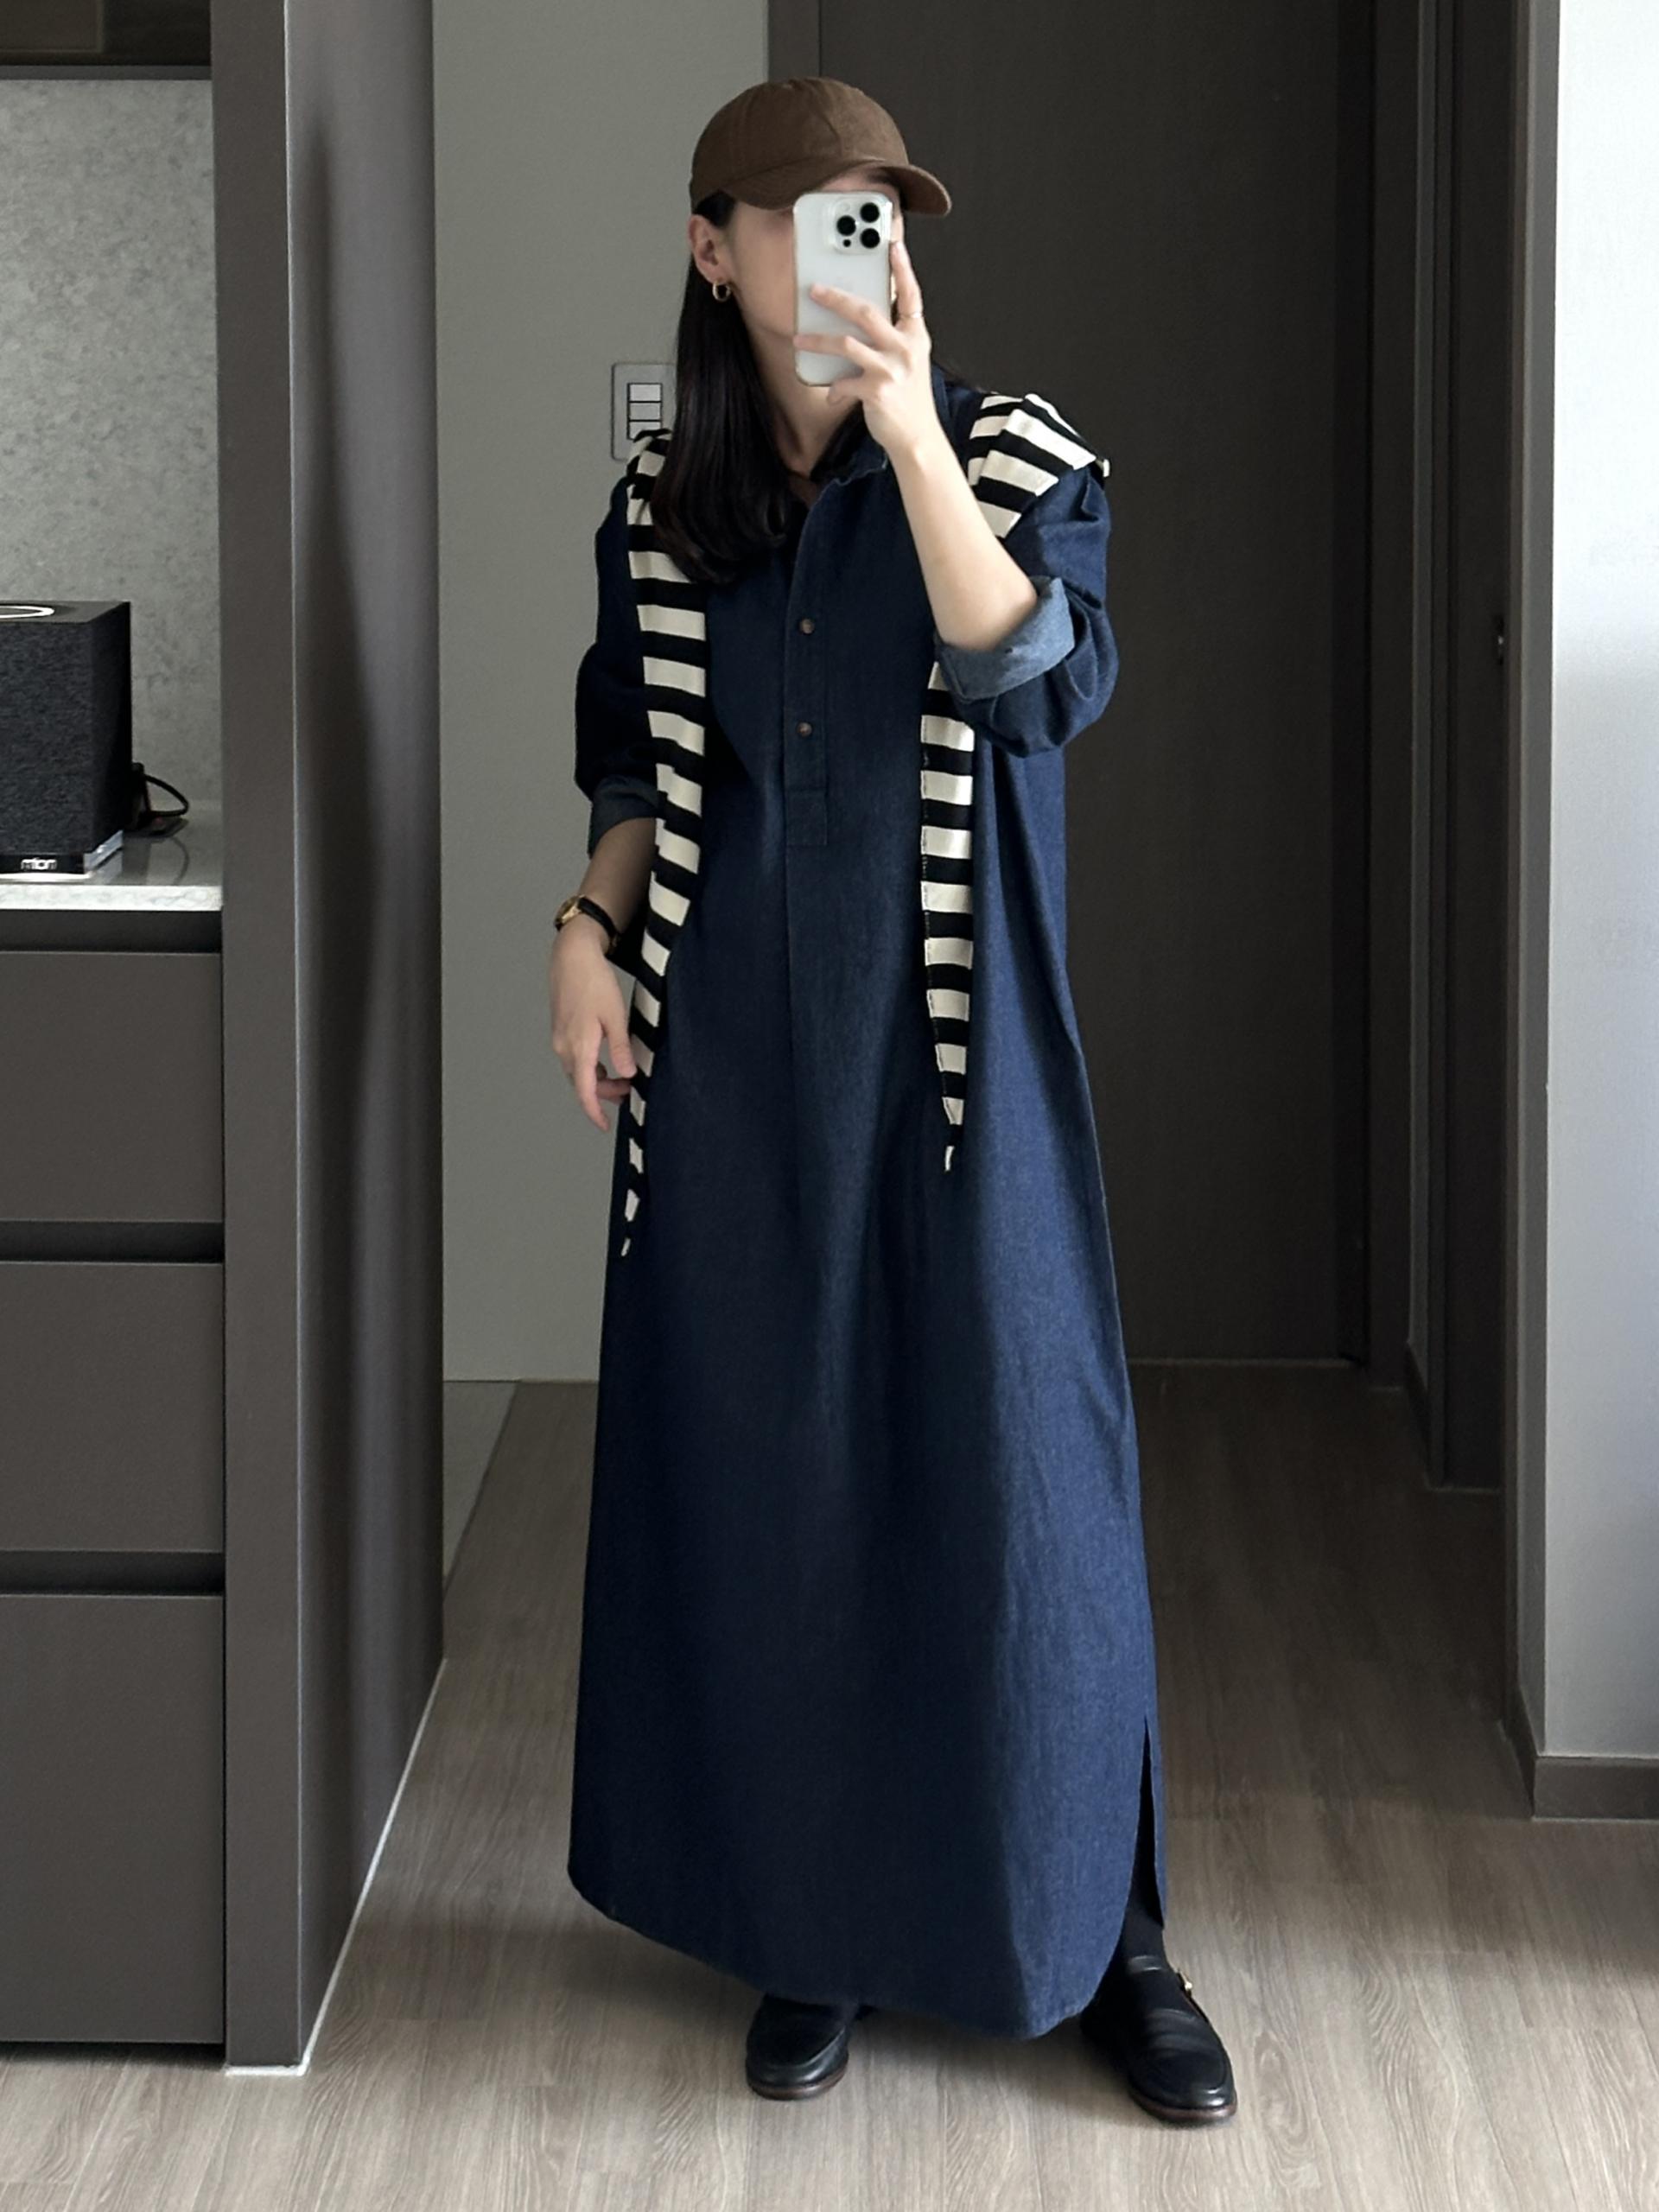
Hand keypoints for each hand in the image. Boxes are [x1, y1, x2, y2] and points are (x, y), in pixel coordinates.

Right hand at [549, 921, 636, 1132]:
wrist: (572, 955)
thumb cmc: (594, 981)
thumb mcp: (615, 1016)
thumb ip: (620, 1048)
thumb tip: (627, 1074)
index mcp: (578, 1047)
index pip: (585, 1091)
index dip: (595, 1112)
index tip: (605, 1125)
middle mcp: (564, 1047)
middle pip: (582, 1084)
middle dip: (604, 1094)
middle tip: (630, 1091)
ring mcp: (560, 1039)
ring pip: (578, 1072)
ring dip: (599, 1079)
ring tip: (624, 1075)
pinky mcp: (561, 1031)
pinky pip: (575, 1059)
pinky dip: (591, 1066)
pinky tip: (606, 1059)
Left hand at [791, 237, 943, 462]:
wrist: (918, 438)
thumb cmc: (908, 399)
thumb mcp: (907, 363)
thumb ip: (889, 340)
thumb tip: (852, 323)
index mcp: (915, 336)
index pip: (910, 295)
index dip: (902, 268)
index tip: (892, 243)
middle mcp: (906, 348)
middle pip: (866, 312)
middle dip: (836, 297)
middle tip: (814, 290)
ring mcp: (892, 369)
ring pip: (846, 343)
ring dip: (818, 340)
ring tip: (800, 338)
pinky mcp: (877, 391)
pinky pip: (843, 381)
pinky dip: (833, 388)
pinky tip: (832, 393)